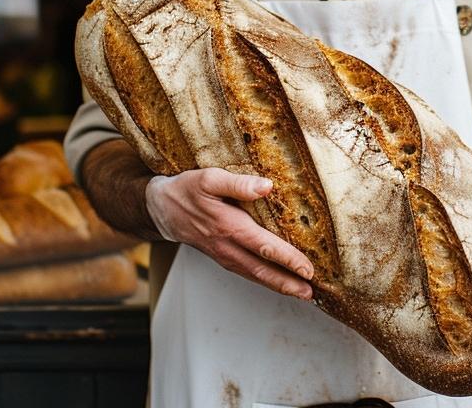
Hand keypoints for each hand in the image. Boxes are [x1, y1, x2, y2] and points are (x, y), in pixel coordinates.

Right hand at [145, 168, 314, 299]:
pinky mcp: (221, 256)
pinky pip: (246, 272)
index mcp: (229, 226)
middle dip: (288, 283)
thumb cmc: (187, 189)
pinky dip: (265, 280)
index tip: (308, 269)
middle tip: (310, 293)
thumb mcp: (209, 178)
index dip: (288, 259)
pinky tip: (277, 281)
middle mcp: (227, 246)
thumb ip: (238, 184)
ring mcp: (223, 255)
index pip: (264, 246)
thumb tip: (266, 186)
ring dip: (279, 286)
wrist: (161, 208)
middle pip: (262, 270)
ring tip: (301, 293)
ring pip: (254, 275)